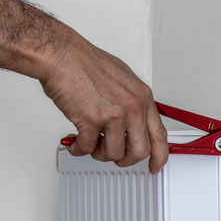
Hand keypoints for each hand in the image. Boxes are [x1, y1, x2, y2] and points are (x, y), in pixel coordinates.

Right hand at [39, 33, 168, 173]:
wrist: (61, 55)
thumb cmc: (85, 63)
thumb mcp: (123, 79)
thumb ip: (132, 102)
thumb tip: (134, 124)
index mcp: (143, 97)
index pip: (159, 135)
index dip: (159, 156)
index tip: (155, 166)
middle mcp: (133, 107)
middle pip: (139, 151)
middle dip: (125, 159)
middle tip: (113, 155)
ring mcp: (114, 115)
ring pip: (114, 153)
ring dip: (99, 153)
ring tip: (90, 142)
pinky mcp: (92, 120)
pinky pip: (87, 148)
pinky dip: (79, 149)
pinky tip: (75, 142)